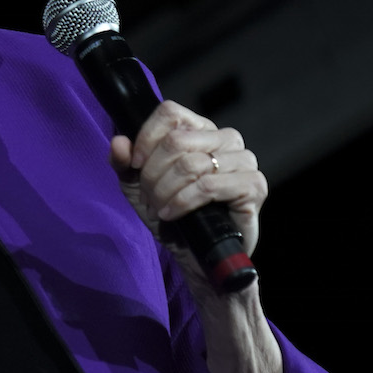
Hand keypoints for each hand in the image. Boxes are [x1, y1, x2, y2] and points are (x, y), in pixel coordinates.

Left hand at [111, 102, 279, 372]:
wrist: (199, 259)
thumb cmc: (173, 217)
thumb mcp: (138, 189)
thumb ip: (124, 163)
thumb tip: (118, 141)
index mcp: (200, 130)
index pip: (170, 112)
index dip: (146, 137)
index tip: (135, 164)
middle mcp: (226, 138)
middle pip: (177, 140)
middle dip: (153, 173)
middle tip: (149, 198)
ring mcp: (244, 160)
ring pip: (192, 163)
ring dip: (166, 190)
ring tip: (161, 209)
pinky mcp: (254, 185)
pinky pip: (209, 185)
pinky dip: (183, 201)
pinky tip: (172, 214)